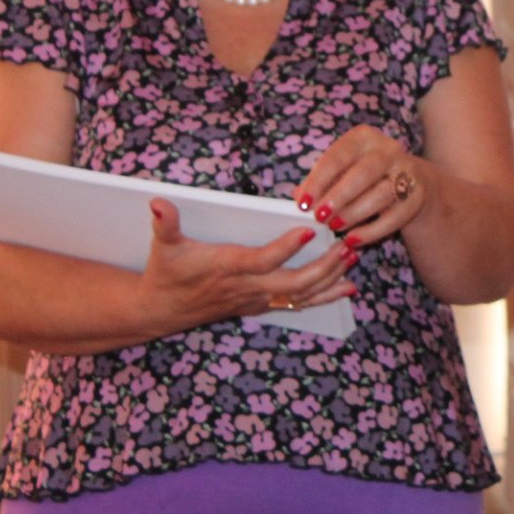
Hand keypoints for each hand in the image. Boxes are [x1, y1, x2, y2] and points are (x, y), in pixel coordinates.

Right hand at [143, 199, 354, 327]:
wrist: (160, 310)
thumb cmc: (166, 274)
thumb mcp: (164, 247)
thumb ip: (166, 224)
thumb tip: (159, 203)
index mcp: (229, 267)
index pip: (263, 259)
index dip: (286, 248)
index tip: (309, 231)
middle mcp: (247, 286)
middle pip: (293, 282)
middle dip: (323, 266)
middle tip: (347, 246)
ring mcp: (256, 299)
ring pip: (300, 295)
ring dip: (330, 279)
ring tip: (354, 259)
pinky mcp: (259, 305)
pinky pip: (297, 303)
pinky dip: (324, 296)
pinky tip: (347, 287)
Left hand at [297, 126, 426, 252]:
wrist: (410, 181)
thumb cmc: (362, 177)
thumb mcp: (340, 172)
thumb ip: (320, 183)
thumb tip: (301, 197)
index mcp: (363, 138)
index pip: (338, 156)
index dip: (319, 181)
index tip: (303, 204)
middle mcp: (388, 150)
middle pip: (364, 172)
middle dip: (339, 196)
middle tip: (319, 217)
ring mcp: (407, 172)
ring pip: (382, 194)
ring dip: (354, 213)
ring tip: (334, 227)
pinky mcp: (417, 196)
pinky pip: (395, 216)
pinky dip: (372, 231)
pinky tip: (353, 239)